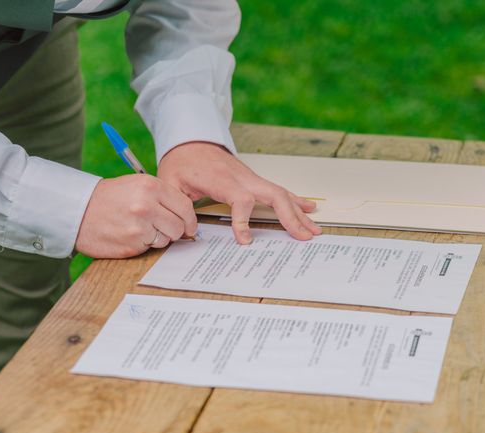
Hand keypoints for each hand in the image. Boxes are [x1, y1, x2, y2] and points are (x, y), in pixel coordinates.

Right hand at [75, 175, 196, 257]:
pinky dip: (145, 244)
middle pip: (179, 226)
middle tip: (165, 229)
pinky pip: (151, 248)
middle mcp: (147, 205)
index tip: (190, 226)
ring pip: (167, 239)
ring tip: (141, 228)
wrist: (79, 210)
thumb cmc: (110, 197)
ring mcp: (139, 226)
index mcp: (151, 186)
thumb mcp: (137, 185)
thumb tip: (186, 215)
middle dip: (176, 230)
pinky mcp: (132, 244)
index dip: (190, 219)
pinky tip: (131, 235)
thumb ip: (162, 196)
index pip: (185, 207)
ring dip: (159, 237)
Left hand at [158, 142, 321, 243]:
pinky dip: (295, 200)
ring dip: (298, 212)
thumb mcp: (170, 182)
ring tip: (313, 229)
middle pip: (273, 194)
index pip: (241, 199)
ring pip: (280, 193)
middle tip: (303, 236)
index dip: (244, 220)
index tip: (244, 240)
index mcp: (221, 178)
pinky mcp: (253, 179)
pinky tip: (309, 208)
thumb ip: (178, 206)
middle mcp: (241, 176)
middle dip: (290, 216)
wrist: (189, 139)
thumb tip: (189, 231)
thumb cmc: (181, 160)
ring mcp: (250, 176)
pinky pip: (278, 189)